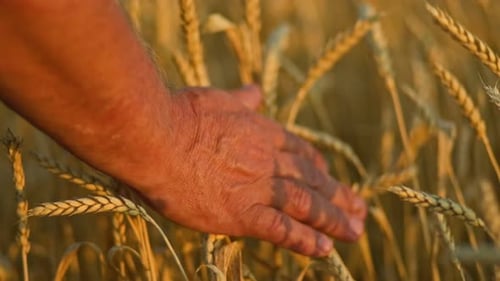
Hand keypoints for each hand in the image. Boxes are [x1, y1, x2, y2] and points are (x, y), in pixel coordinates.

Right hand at [137, 85, 365, 256]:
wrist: (156, 137)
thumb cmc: (179, 115)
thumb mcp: (216, 98)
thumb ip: (239, 99)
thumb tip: (254, 90)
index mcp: (262, 133)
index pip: (300, 152)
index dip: (319, 167)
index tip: (330, 175)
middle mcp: (268, 160)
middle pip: (312, 180)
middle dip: (338, 195)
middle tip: (359, 209)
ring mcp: (258, 188)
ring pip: (307, 205)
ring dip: (333, 219)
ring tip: (354, 231)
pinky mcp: (242, 214)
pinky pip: (282, 229)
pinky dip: (305, 240)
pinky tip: (325, 249)